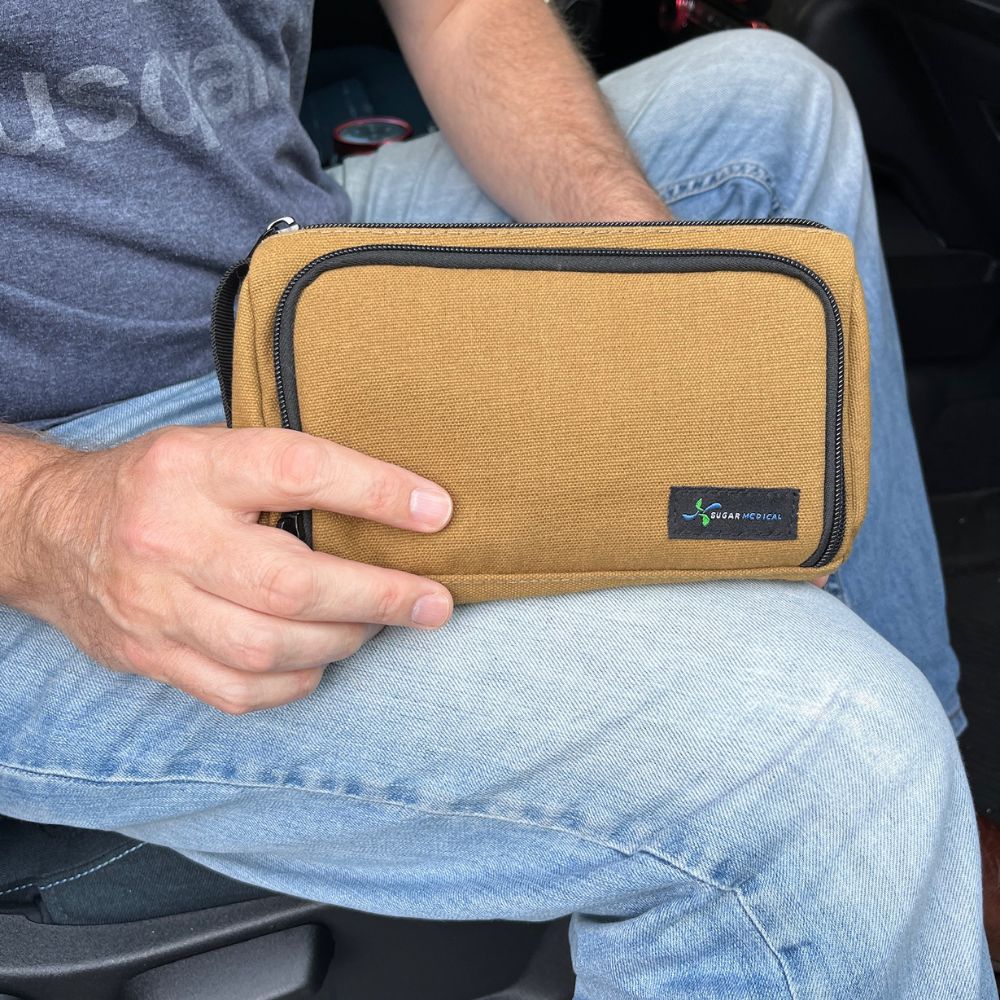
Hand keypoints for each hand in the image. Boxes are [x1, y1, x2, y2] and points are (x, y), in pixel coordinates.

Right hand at [10, 427, 453, 713]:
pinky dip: (297, 681)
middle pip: (290, 583)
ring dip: (343, 641)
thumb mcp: (210, 449)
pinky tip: (321, 658)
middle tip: (433, 601)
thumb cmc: (155, 486)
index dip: (376, 492)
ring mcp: (155, 607)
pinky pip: (240, 691)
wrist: (49, 533)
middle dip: (376, 597)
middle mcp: (169, 538)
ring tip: (379, 624)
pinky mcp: (149, 658)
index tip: (437, 512)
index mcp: (190, 468)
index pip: (296, 471)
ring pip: (269, 648)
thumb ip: (285, 472)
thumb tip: (398, 503)